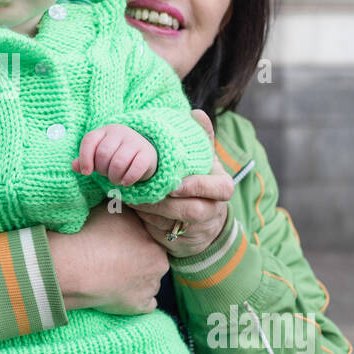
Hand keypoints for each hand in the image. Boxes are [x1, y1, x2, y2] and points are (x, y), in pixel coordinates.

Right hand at [47, 204, 168, 313]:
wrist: (74, 266)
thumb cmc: (90, 234)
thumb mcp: (111, 209)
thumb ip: (127, 208)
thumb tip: (129, 202)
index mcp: (154, 238)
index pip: (150, 238)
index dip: (134, 238)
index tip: (119, 240)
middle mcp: (159, 262)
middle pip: (153, 260)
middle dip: (139, 259)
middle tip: (115, 257)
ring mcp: (151, 287)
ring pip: (149, 281)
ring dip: (136, 279)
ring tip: (111, 274)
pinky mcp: (141, 306)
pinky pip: (145, 303)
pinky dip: (134, 299)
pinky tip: (118, 291)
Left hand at [72, 124, 157, 185]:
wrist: (144, 151)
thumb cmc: (116, 155)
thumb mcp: (99, 155)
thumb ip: (85, 160)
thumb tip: (74, 166)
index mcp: (104, 131)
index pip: (89, 140)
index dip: (84, 158)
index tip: (86, 172)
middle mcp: (119, 133)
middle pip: (103, 154)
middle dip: (102, 170)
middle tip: (106, 175)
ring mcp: (134, 142)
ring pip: (118, 162)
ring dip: (114, 177)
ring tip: (115, 180)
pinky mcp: (147, 153)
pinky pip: (136, 168)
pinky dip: (128, 178)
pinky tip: (125, 182)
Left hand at [133, 111, 234, 256]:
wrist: (201, 219)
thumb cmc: (199, 179)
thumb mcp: (204, 158)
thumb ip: (202, 136)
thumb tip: (197, 112)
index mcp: (221, 187)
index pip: (219, 188)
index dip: (197, 186)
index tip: (174, 184)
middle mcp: (213, 209)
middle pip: (193, 209)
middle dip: (166, 202)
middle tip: (144, 190)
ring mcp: (197, 228)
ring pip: (174, 222)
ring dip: (151, 210)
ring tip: (131, 196)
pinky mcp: (180, 240)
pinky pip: (161, 231)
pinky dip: (145, 219)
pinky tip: (132, 206)